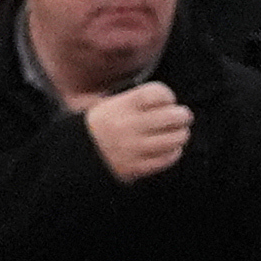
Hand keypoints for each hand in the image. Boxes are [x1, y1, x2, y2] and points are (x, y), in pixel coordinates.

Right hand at [79, 83, 193, 182]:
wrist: (78, 154)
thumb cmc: (103, 125)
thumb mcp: (111, 105)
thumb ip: (138, 100)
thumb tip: (169, 103)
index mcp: (121, 106)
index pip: (158, 93)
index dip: (168, 96)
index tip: (167, 101)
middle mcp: (128, 125)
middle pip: (174, 116)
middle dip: (183, 116)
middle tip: (181, 117)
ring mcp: (134, 147)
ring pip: (176, 138)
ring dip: (180, 135)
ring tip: (175, 133)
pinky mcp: (137, 166)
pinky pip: (168, 157)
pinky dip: (173, 152)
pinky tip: (168, 148)